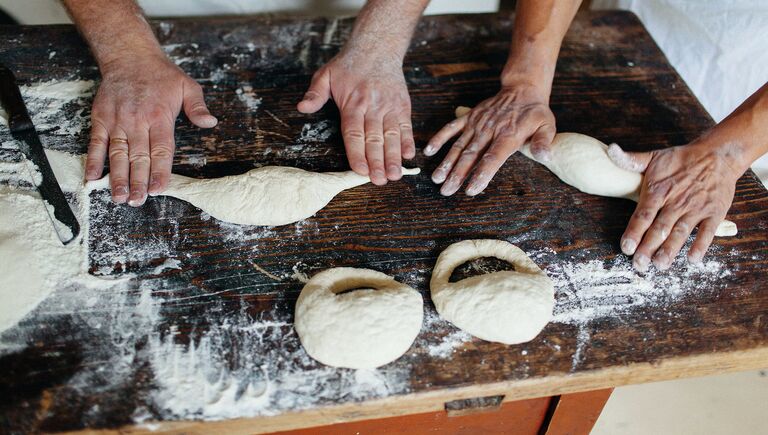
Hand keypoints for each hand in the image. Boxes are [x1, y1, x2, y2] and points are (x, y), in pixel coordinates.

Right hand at [86, 54, 216, 205]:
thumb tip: (210, 123)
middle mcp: (137, 121)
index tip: (158, 189)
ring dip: (117, 177)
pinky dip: (93, 160)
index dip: (160, 171)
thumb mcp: (187, 86)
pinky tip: (92, 177)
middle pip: (138, 157)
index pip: (161, 150)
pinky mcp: (101, 118)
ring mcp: (117, 121)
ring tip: (119, 197)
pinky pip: (96, 142)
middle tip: (137, 202)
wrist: (129, 56)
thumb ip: (198, 107)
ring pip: (117, 154)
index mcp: (160, 117)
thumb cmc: (162, 75)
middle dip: (137, 182)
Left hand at [297, 52, 414, 184]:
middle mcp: (373, 107)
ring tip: (395, 175)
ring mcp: (389, 107)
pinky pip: (406, 126)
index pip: (354, 133)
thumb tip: (302, 107)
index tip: (360, 170)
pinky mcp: (402, 106)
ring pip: (392, 136)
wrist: (377, 47)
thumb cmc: (349, 65)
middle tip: (380, 181)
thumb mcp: (325, 74)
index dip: (357, 153)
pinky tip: (408, 156)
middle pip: (374, 139)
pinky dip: (408, 141)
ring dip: (394, 157)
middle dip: (378, 162)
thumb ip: (315, 93)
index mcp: (353, 103)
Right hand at [424, 84, 554, 195]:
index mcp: (508, 135)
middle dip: (457, 174)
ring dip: (446, 162)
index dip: (481, 174)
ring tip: (437, 178)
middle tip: (446, 191)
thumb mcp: (547, 126)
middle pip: (471, 155)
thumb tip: (545, 157)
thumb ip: (543, 142)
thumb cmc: (534, 113)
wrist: (522, 90)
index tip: (471, 189)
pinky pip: (451, 127)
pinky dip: (440, 138)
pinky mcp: (469, 117)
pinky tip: (429, 150)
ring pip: (459, 145)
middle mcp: (489, 130)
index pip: (493, 157)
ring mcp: (477, 123)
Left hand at [609, 141, 740, 270]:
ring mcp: (696, 208)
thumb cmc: (680, 159)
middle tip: (639, 265)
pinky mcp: (714, 212)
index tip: (626, 248)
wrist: (717, 155)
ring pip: (681, 233)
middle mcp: (676, 201)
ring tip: (660, 265)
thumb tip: (609, 150)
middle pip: (660, 229)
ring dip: (670, 250)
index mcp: (659, 190)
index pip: (643, 215)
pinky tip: (692, 259)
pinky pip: (707, 231)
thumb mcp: (653, 156)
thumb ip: (630, 160)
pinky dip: (701, 245)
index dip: (634, 232)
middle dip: (648, 248)